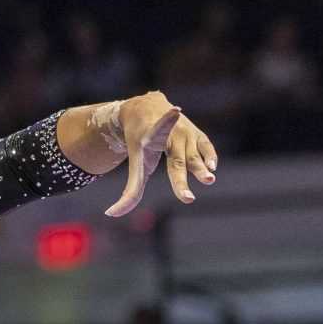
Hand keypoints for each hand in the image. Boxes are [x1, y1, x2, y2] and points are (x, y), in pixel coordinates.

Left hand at [105, 90, 219, 218]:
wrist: (147, 109)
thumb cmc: (140, 142)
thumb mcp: (135, 163)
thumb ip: (130, 189)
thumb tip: (111, 214)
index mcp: (150, 138)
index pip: (158, 132)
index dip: (166, 122)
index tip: (175, 111)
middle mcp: (170, 134)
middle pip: (176, 160)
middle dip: (181, 178)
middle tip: (189, 197)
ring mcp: (186, 133)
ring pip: (193, 155)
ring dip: (201, 167)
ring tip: (209, 179)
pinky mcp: (197, 134)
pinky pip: (205, 146)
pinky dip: (210, 156)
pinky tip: (212, 168)